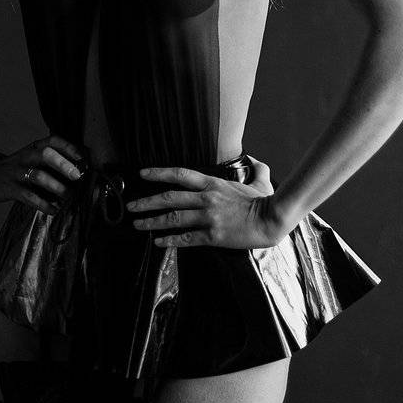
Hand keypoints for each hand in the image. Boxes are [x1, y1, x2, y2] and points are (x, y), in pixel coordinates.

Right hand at [0, 134, 84, 214]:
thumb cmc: (19, 170)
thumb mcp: (33, 160)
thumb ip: (52, 164)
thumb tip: (80, 175)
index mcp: (33, 147)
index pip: (52, 141)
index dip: (68, 147)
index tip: (83, 158)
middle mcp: (25, 157)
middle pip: (45, 154)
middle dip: (63, 164)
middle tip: (77, 176)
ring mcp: (17, 172)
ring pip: (37, 176)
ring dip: (55, 186)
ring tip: (68, 196)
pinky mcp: (10, 188)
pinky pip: (28, 196)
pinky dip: (42, 204)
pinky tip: (54, 210)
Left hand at [126, 155, 285, 249]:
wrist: (271, 220)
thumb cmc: (266, 201)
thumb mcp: (260, 179)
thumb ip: (255, 168)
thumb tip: (255, 159)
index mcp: (213, 183)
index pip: (179, 174)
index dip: (159, 173)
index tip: (142, 174)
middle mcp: (206, 198)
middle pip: (169, 198)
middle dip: (147, 202)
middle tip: (131, 206)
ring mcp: (208, 217)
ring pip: (173, 218)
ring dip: (153, 222)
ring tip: (138, 225)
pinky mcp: (212, 235)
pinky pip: (186, 238)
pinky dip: (170, 240)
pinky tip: (159, 243)